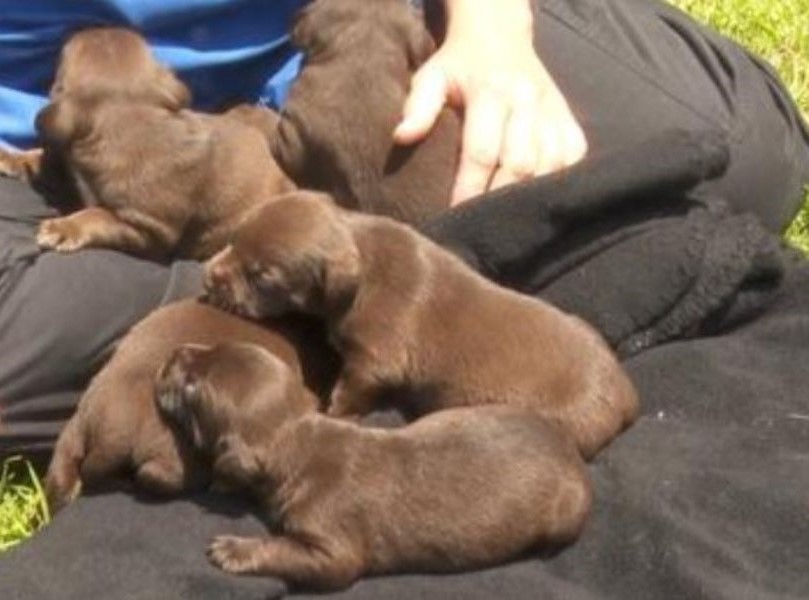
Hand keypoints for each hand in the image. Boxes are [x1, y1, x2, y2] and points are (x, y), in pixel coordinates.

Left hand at [394, 0, 586, 204]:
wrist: (499, 37)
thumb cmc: (458, 67)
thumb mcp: (432, 77)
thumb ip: (418, 106)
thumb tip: (402, 137)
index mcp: (492, 92)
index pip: (482, 152)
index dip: (469, 189)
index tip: (456, 215)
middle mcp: (528, 101)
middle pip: (520, 165)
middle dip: (499, 200)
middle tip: (480, 225)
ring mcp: (553, 111)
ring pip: (550, 167)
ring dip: (529, 197)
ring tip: (505, 219)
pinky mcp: (569, 121)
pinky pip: (571, 160)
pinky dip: (556, 183)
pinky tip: (535, 199)